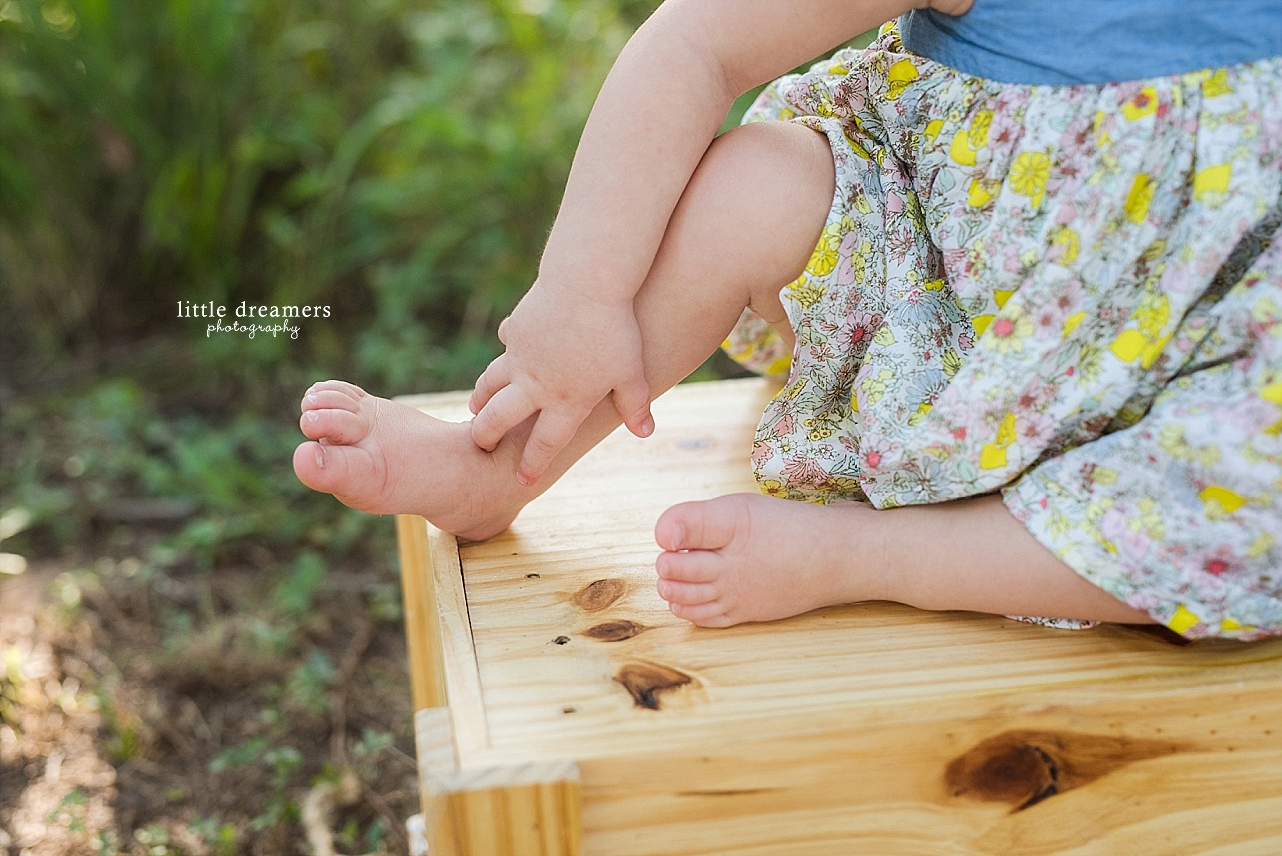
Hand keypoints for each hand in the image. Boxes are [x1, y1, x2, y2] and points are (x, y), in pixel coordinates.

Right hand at [469, 280, 654, 484]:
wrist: (587, 282)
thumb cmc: (615, 330)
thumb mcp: (632, 372)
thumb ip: (635, 405)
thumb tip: (645, 433)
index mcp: (565, 401)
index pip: (544, 443)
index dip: (532, 465)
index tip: (521, 480)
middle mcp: (535, 384)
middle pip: (499, 418)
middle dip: (486, 435)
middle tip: (479, 444)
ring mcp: (521, 356)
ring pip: (491, 383)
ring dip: (482, 397)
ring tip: (476, 407)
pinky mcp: (517, 328)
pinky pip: (508, 342)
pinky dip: (508, 348)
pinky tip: (508, 347)